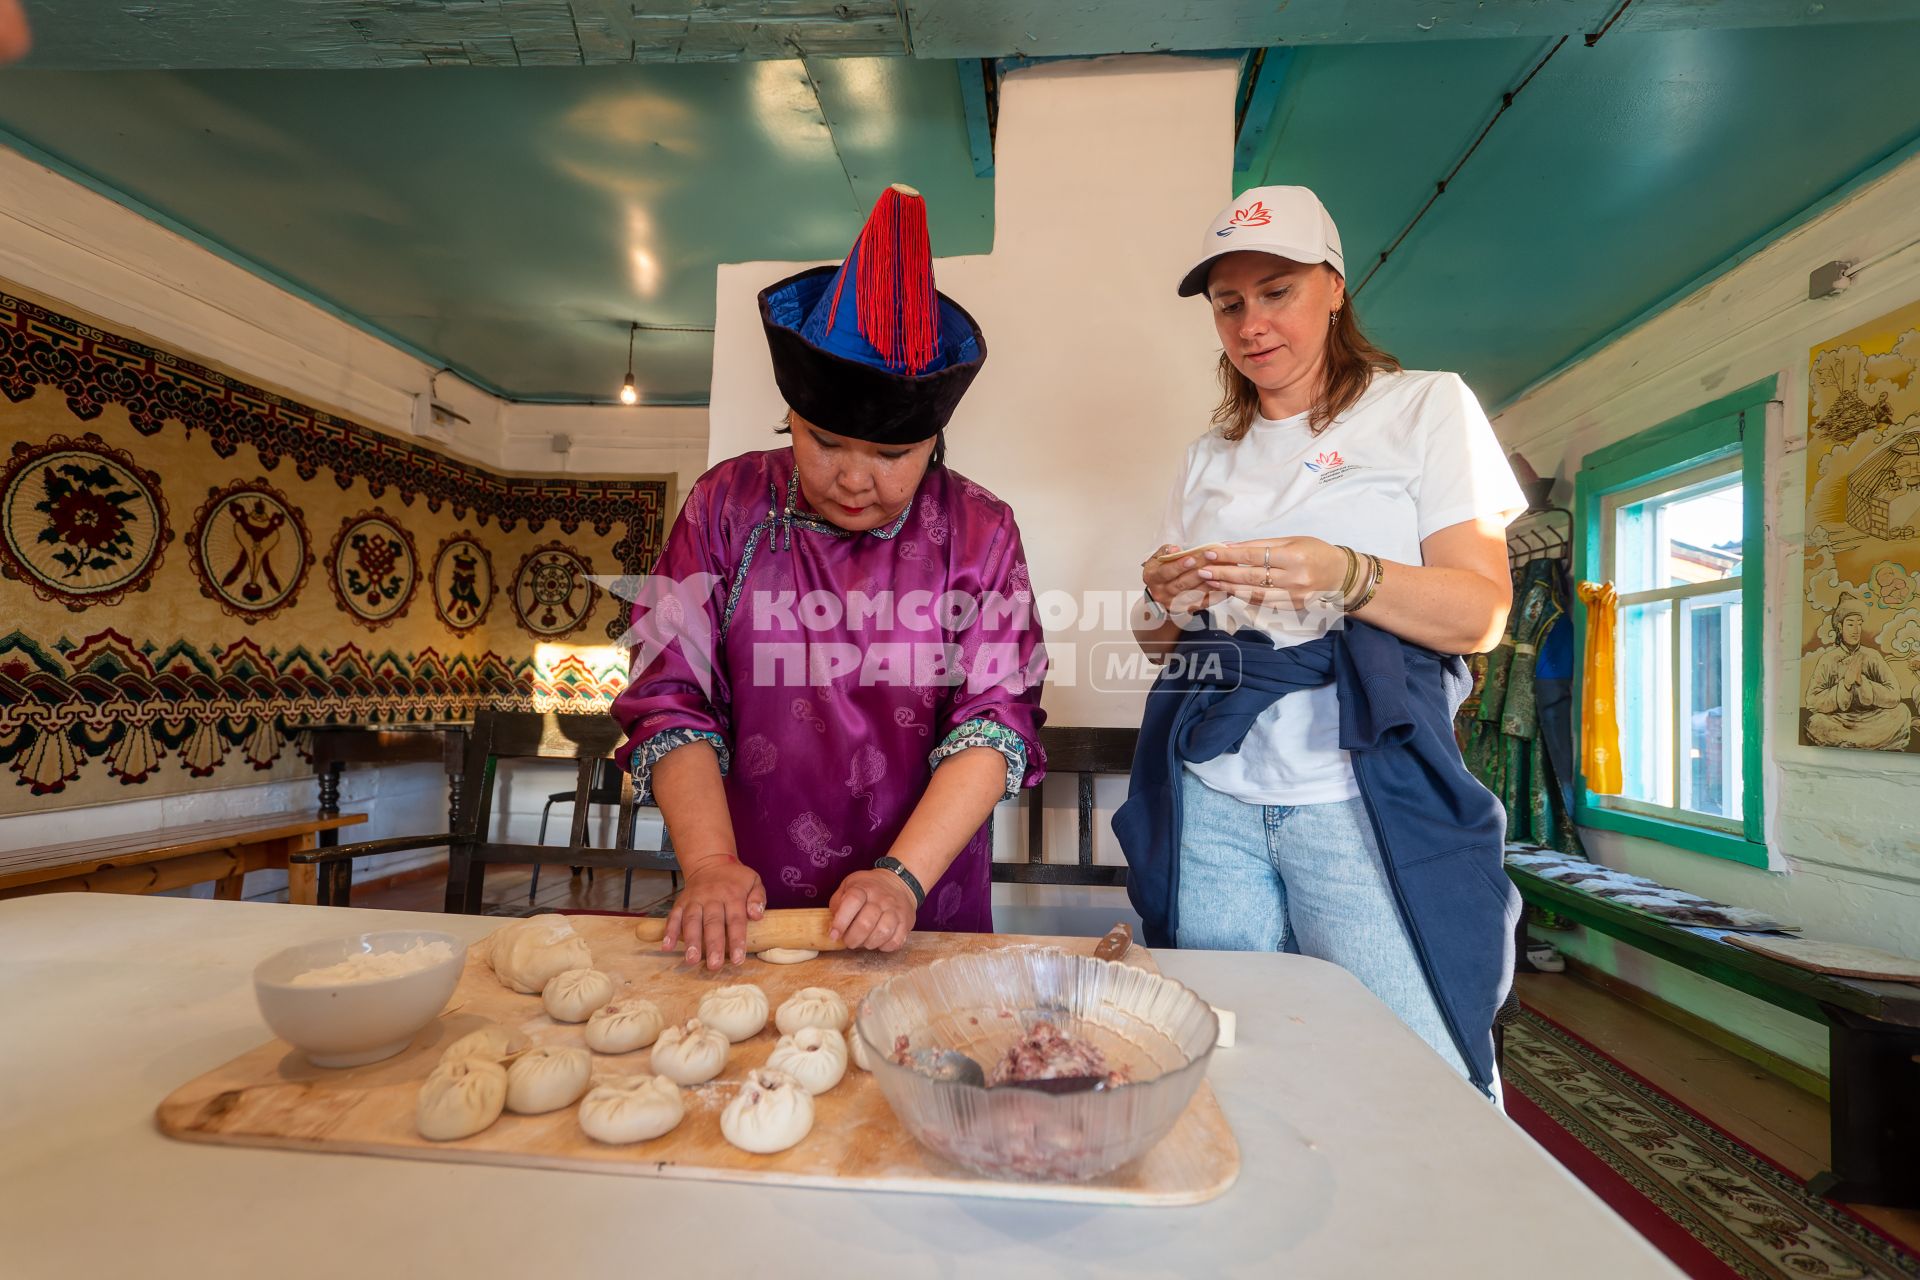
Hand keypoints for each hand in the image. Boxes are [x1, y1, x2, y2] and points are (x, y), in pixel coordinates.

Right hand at [662, 857, 764, 969]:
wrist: (710, 862)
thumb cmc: (735, 878)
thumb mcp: (753, 881)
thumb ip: (758, 898)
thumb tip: (757, 915)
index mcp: (733, 894)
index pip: (735, 919)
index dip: (736, 940)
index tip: (737, 959)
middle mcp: (712, 897)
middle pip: (712, 923)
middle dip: (713, 945)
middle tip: (714, 965)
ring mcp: (694, 900)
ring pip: (691, 921)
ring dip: (691, 941)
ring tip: (691, 959)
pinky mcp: (681, 902)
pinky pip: (673, 916)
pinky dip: (669, 931)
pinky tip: (666, 947)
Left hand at [828, 868, 917, 951]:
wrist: (899, 882)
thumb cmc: (868, 888)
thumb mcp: (848, 886)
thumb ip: (837, 903)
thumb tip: (832, 927)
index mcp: (863, 888)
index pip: (852, 901)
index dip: (841, 921)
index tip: (834, 935)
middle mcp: (881, 898)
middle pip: (866, 923)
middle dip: (853, 938)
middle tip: (849, 942)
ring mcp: (895, 910)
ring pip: (883, 932)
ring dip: (869, 943)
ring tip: (864, 942)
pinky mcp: (906, 921)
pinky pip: (896, 941)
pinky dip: (885, 946)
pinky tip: (879, 942)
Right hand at [1142, 545, 1228, 618]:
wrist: (1162, 590)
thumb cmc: (1162, 569)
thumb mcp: (1158, 558)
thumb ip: (1166, 551)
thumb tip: (1175, 549)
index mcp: (1153, 578)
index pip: (1165, 572)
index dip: (1178, 566)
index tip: (1191, 558)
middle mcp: (1162, 593)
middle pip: (1181, 584)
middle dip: (1198, 572)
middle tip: (1211, 562)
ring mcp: (1174, 603)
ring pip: (1194, 594)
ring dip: (1209, 583)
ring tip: (1221, 572)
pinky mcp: (1187, 609)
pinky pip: (1204, 603)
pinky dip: (1215, 595)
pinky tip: (1225, 586)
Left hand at [1195, 537, 1347, 610]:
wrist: (1341, 575)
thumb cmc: (1316, 552)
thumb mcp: (1292, 540)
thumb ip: (1262, 545)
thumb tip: (1231, 546)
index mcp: (1293, 556)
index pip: (1254, 556)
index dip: (1230, 555)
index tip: (1211, 553)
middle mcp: (1293, 578)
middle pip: (1250, 577)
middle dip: (1223, 573)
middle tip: (1203, 570)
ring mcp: (1293, 595)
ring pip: (1254, 593)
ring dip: (1229, 587)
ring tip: (1211, 581)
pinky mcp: (1292, 607)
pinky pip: (1263, 603)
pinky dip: (1244, 597)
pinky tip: (1230, 591)